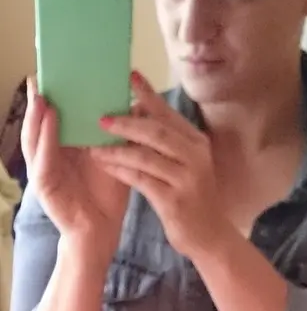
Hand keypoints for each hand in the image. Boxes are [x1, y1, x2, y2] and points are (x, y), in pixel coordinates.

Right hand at [22, 78, 129, 265]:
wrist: (102, 229)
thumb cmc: (107, 192)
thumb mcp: (113, 155)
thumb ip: (114, 132)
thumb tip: (132, 100)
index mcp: (65, 145)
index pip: (57, 115)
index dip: (56, 93)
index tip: (59, 68)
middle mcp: (50, 153)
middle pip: (40, 121)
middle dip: (39, 98)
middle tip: (41, 72)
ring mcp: (44, 169)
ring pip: (35, 136)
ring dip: (37, 114)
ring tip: (41, 91)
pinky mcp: (44, 184)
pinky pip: (42, 158)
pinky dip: (45, 137)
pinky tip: (50, 119)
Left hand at [91, 71, 232, 257]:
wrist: (209, 234)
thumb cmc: (191, 194)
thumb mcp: (185, 163)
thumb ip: (166, 141)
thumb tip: (135, 113)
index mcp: (196, 142)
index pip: (168, 114)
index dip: (148, 95)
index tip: (130, 76)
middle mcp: (195, 156)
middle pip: (157, 131)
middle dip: (126, 122)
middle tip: (101, 117)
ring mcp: (187, 178)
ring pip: (146, 155)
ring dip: (117, 148)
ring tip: (93, 143)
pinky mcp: (174, 200)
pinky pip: (141, 180)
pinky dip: (120, 170)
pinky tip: (105, 165)